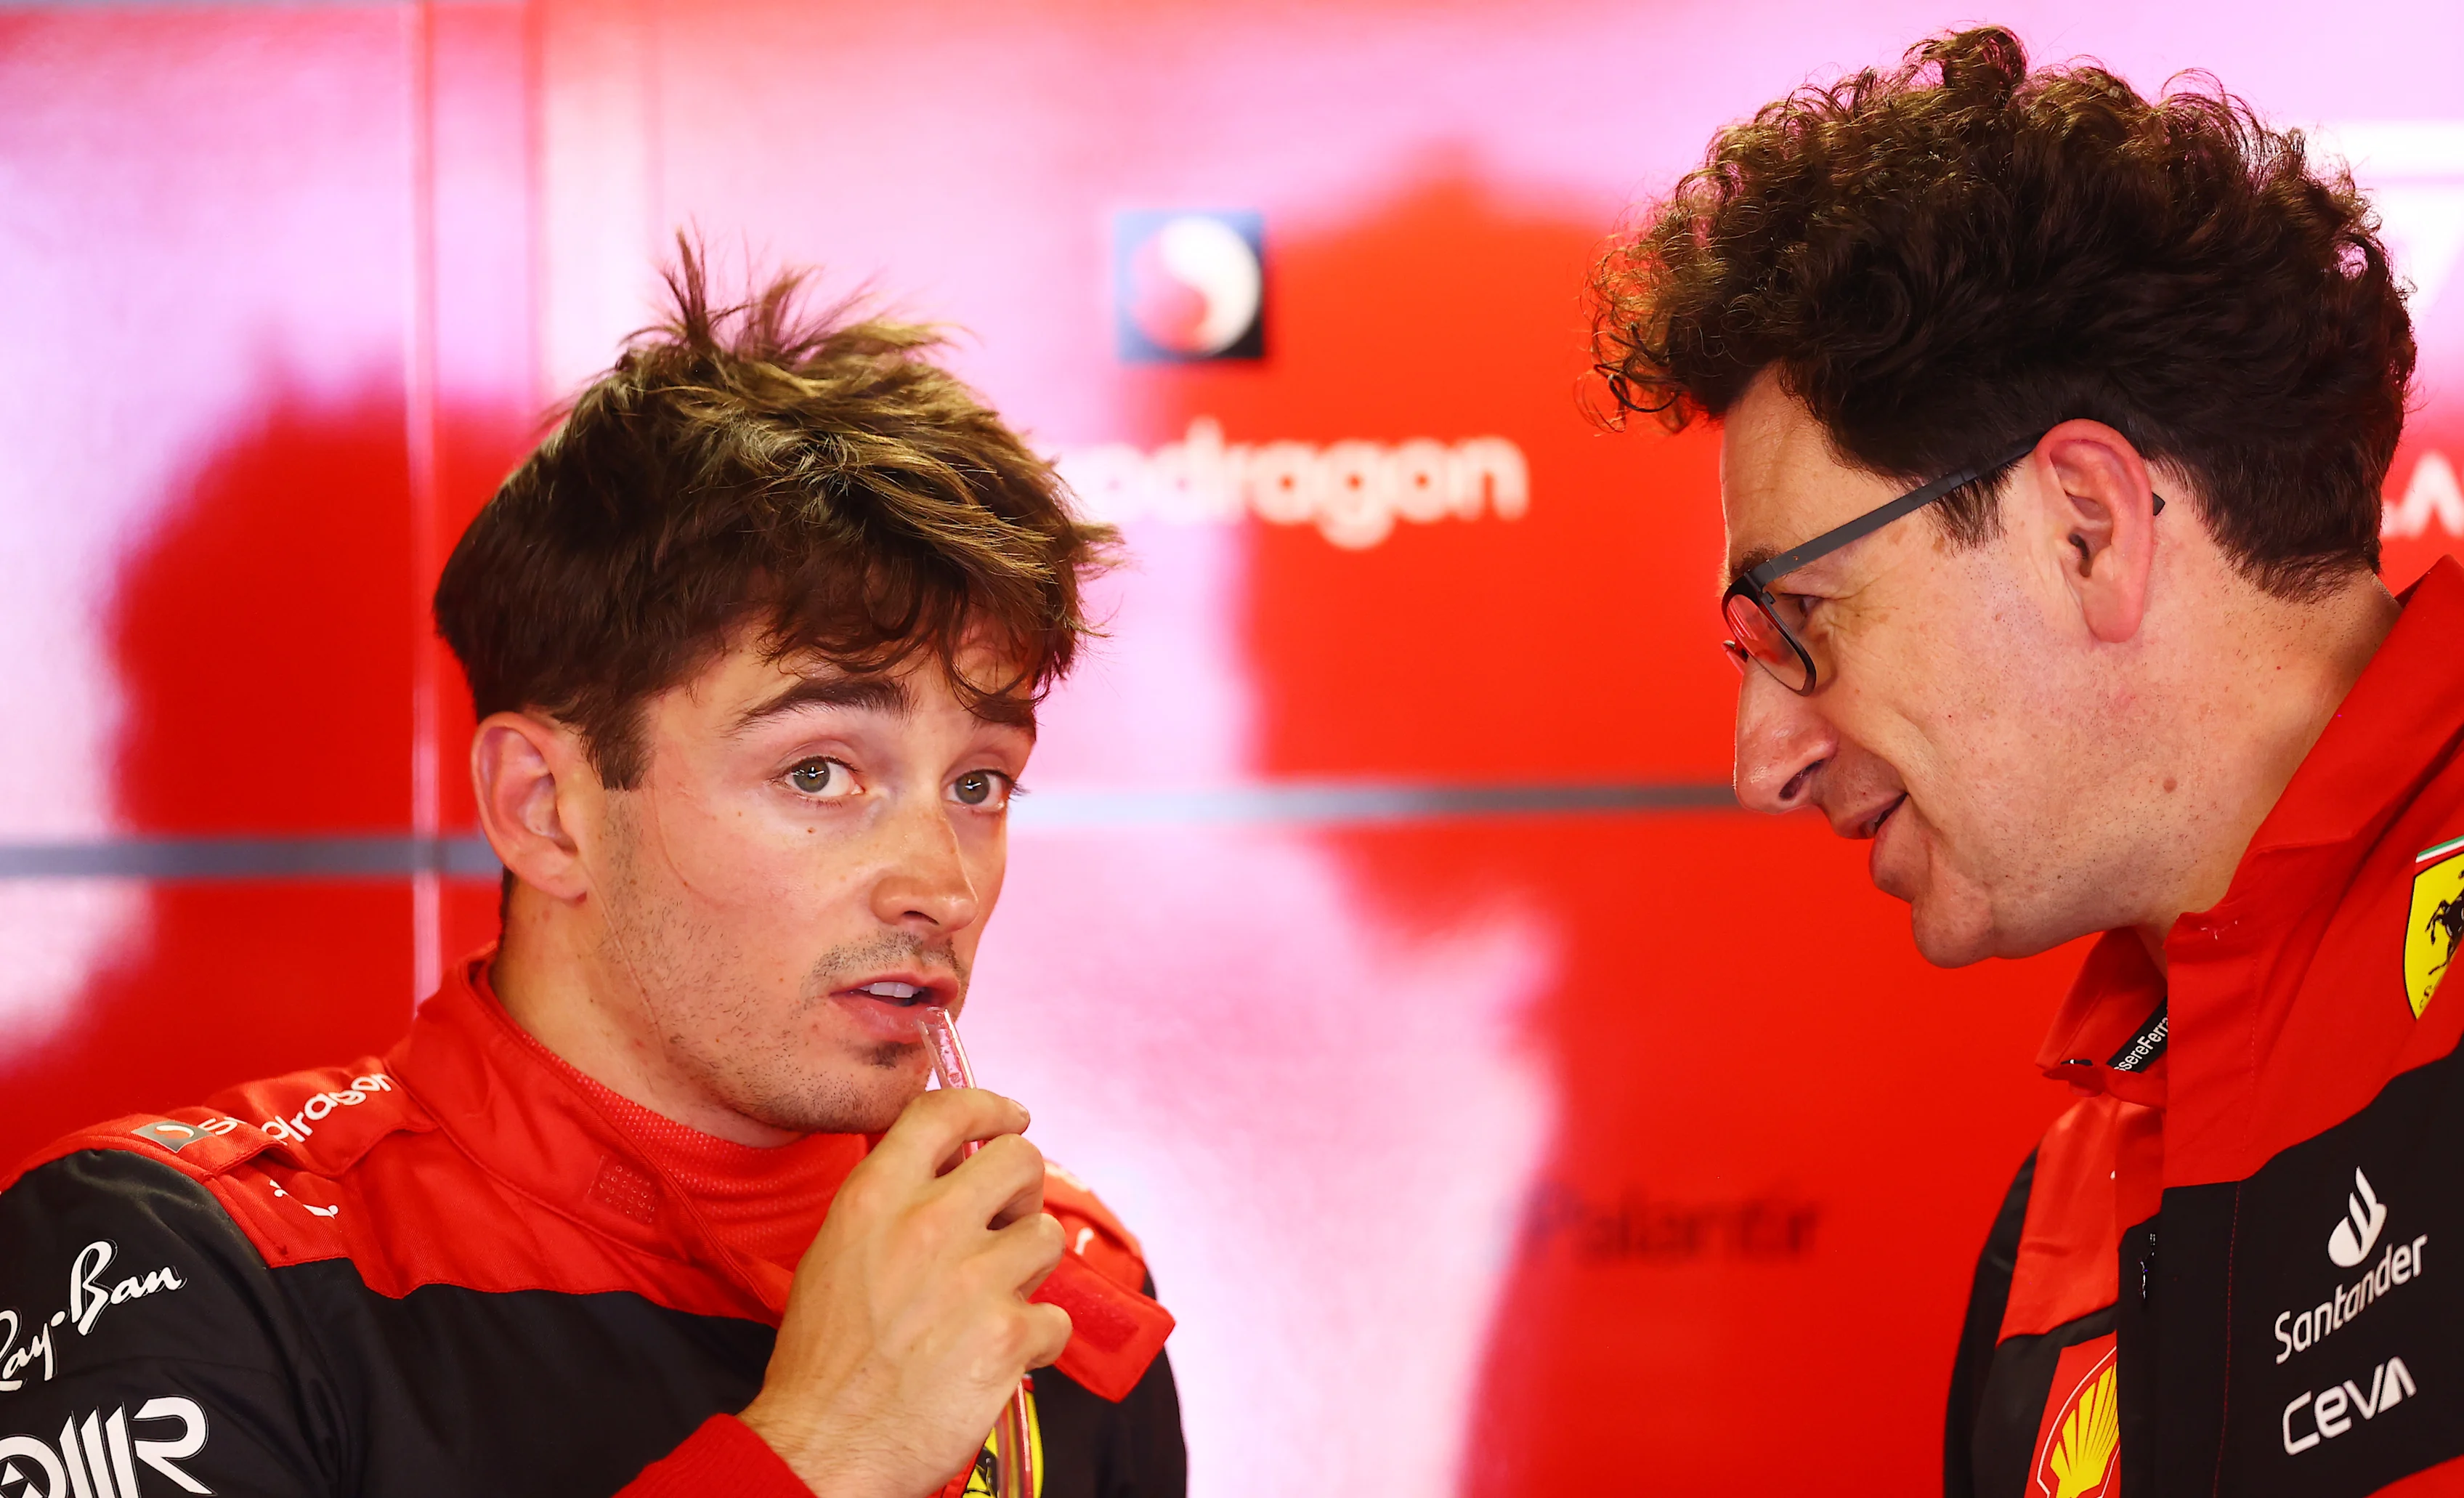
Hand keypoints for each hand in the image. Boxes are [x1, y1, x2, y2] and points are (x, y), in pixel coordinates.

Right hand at [738, 1088, 1071, 1497]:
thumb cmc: (824, 1361)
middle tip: (1006, 1221)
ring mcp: (974, 1279)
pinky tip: (997, 1355)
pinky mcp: (1008, 1335)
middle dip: (1022, 1188)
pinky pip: (1055, 1315)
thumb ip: (891, 1206)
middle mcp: (927, 1225)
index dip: (989, 1106)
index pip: (946, 1111)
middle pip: (1019, 1159)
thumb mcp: (836, 1252)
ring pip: (1046, 1235)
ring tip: (991, 1301)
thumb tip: (947, 1176)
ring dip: (1029, 1268)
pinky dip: (1035, 1339)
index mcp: (876, 1199)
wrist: (822, 1447)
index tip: (1010, 1116)